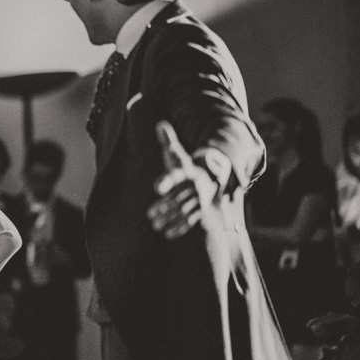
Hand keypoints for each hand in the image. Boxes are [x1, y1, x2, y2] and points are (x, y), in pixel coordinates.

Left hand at [147, 121, 217, 239]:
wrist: (208, 177)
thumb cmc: (186, 166)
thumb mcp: (177, 154)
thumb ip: (168, 140)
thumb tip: (160, 124)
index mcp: (189, 171)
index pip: (176, 175)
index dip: (166, 180)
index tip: (155, 187)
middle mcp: (196, 186)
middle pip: (179, 197)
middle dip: (165, 206)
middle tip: (150, 215)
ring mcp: (200, 200)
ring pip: (184, 210)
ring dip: (170, 219)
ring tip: (155, 225)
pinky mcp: (200, 211)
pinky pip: (191, 221)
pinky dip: (181, 228)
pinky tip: (168, 234)